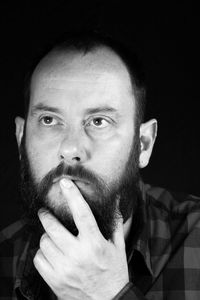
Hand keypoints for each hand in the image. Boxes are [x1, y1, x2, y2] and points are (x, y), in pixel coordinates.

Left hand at [33, 178, 128, 299]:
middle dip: (46, 215)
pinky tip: (51, 252)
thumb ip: (116, 222)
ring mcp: (64, 269)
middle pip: (53, 227)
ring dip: (47, 236)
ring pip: (44, 242)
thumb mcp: (118, 246)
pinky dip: (42, 252)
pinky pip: (39, 259)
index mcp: (95, 244)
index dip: (73, 195)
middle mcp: (78, 255)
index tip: (65, 183)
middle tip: (45, 212)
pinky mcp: (55, 280)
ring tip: (53, 236)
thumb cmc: (114, 272)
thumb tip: (115, 201)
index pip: (82, 213)